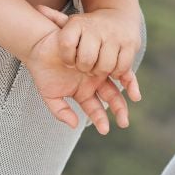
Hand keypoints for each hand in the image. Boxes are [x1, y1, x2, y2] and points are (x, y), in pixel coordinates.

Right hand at [23, 6, 131, 134]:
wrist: (40, 44)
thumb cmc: (43, 71)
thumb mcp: (50, 95)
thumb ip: (61, 111)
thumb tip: (75, 125)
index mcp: (83, 93)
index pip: (95, 109)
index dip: (100, 119)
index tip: (105, 129)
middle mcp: (93, 81)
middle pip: (111, 97)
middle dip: (119, 109)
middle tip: (124, 122)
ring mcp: (98, 67)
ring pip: (116, 81)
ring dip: (126, 90)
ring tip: (134, 99)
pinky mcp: (101, 52)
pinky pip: (115, 62)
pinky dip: (123, 72)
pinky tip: (126, 79)